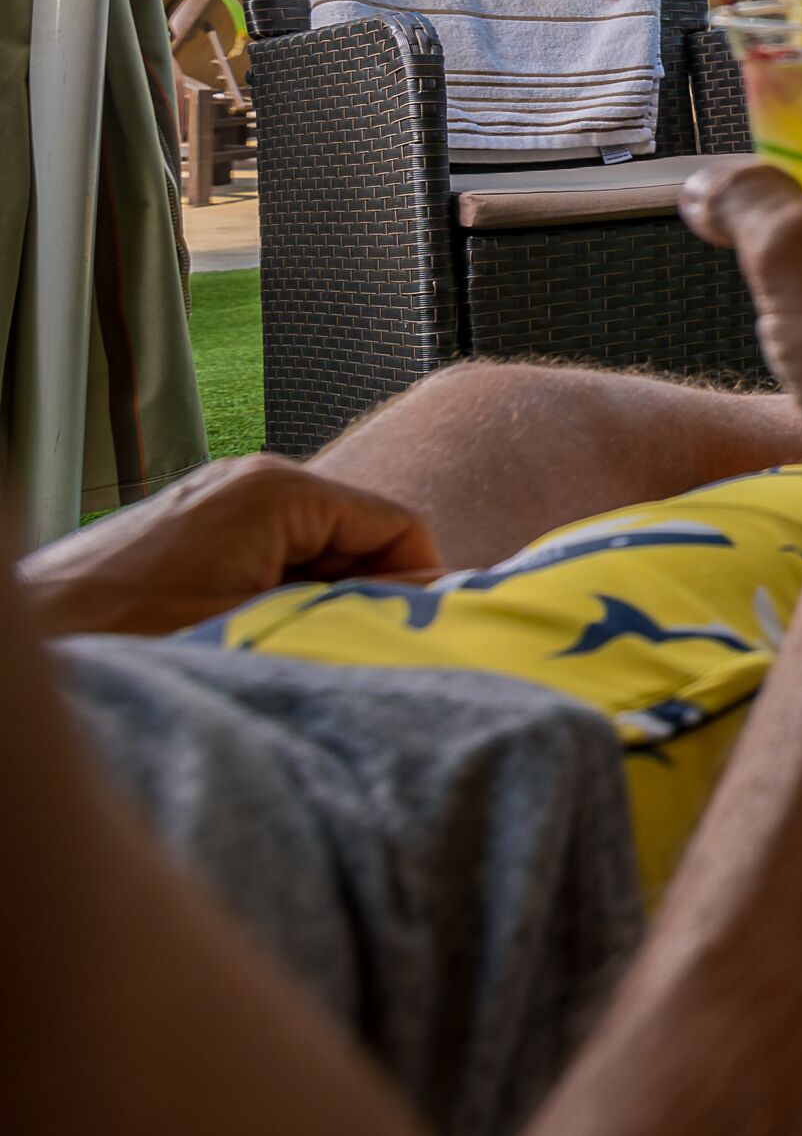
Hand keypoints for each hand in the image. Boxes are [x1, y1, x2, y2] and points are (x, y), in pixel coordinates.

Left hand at [17, 453, 438, 638]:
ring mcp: (221, 502)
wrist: (30, 634)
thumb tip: (427, 607)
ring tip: (287, 652)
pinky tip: (253, 639)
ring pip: (314, 553)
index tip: (406, 639)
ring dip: (315, 603)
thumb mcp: (261, 624)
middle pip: (358, 537)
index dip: (416, 586)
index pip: (397, 525)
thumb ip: (351, 606)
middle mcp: (253, 481)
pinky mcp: (196, 528)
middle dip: (360, 596)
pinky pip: (271, 558)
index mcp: (279, 490)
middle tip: (342, 654)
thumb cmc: (125, 636)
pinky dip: (277, 598)